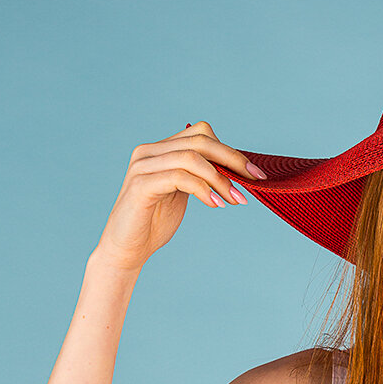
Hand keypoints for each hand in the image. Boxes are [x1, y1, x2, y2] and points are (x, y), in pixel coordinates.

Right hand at [94, 121, 263, 271]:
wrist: (127, 249)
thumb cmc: (155, 222)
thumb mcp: (184, 193)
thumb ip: (201, 177)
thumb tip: (237, 171)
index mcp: (161, 149)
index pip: (201, 134)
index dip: (231, 151)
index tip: (255, 174)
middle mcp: (149, 151)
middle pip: (200, 141)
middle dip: (233, 160)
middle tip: (255, 181)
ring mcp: (143, 166)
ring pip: (192, 158)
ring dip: (221, 179)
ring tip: (236, 199)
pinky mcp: (141, 185)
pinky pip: (180, 178)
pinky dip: (203, 190)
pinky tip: (217, 205)